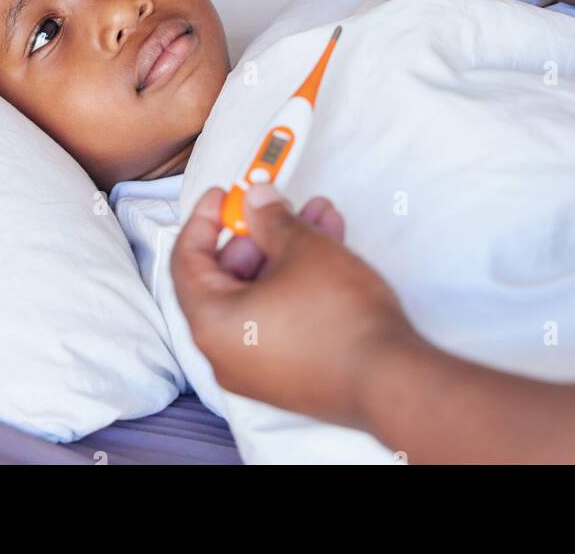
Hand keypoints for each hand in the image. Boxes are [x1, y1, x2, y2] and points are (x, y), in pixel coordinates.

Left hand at [172, 184, 419, 428]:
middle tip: (280, 206)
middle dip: (258, 234)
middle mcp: (225, 353)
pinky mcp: (289, 374)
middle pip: (226, 278)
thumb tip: (255, 200)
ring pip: (261, 295)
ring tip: (320, 216)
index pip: (187, 262)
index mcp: (212, 324)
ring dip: (287, 252)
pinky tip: (330, 249)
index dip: (204, 219)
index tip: (224, 195)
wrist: (388, 379)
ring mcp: (258, 369)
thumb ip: (270, 218)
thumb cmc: (337, 316)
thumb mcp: (302, 249)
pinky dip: (296, 283)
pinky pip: (280, 318)